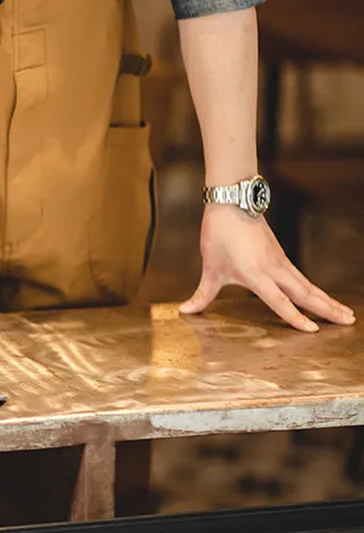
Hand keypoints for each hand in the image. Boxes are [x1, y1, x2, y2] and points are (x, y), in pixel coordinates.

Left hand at [179, 205, 355, 331]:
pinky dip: (315, 290)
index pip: (279, 301)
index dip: (294, 317)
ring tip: (346, 314)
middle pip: (305, 293)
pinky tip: (322, 298)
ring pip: (308, 285)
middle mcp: (274, 269)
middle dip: (327, 309)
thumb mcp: (210, 267)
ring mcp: (280, 262)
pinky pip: (302, 277)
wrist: (232, 202)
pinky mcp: (281, 257)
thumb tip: (186, 311)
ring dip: (327, 300)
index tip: (312, 330)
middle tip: (349, 321)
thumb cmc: (219, 233)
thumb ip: (202, 294)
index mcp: (256, 274)